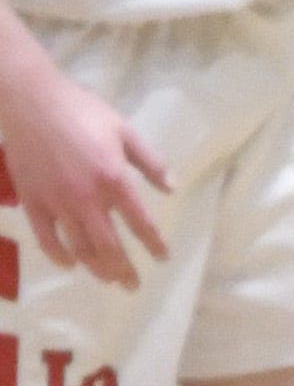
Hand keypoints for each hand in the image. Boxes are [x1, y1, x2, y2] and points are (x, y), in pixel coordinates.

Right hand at [0, 63, 169, 289]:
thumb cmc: (81, 110)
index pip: (141, 223)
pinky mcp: (32, 200)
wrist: (30, 100)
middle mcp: (87, 198)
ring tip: (108, 280)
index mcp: (114, 180)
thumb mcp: (125, 130)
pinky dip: (58, 255)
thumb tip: (172, 187)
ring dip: (96, 268)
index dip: (154, 244)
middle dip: (124, 270)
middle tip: (133, 285)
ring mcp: (57, 202)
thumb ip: (150, 162)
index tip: (162, 257)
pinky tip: (70, 264)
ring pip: (79, 246)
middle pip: (110, 246)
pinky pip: (46, 236)